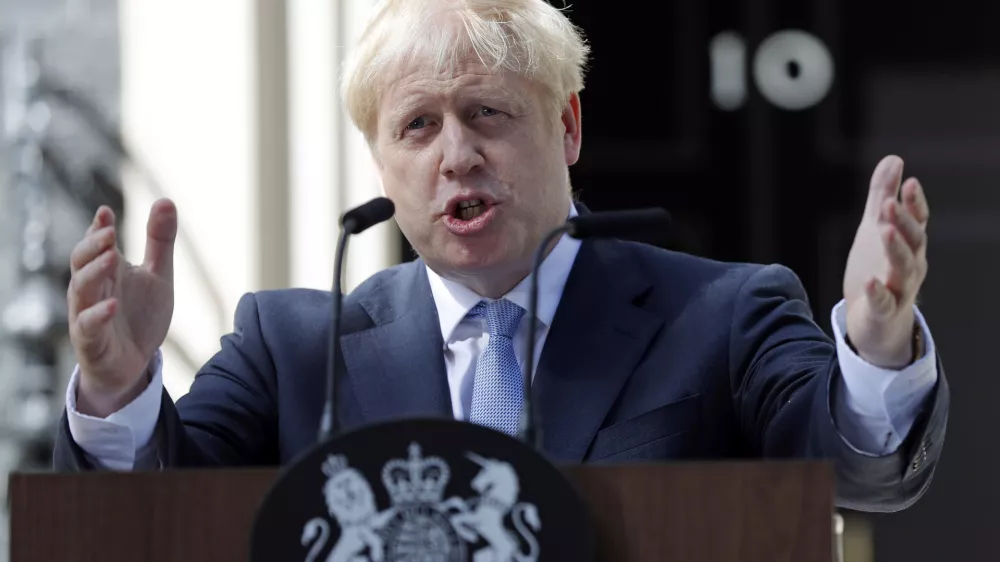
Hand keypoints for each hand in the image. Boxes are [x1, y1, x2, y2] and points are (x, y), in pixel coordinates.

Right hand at [68, 199, 177, 416]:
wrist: (134, 364)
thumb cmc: (139, 315)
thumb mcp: (157, 276)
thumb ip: (160, 241)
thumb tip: (165, 199)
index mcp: (107, 270)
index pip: (96, 244)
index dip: (98, 228)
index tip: (105, 212)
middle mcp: (92, 288)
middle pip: (81, 261)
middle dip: (92, 245)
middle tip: (108, 232)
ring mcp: (87, 314)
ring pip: (80, 289)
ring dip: (94, 272)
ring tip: (112, 257)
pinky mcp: (91, 340)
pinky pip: (87, 325)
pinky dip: (98, 314)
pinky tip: (112, 304)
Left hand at [843, 156, 928, 368]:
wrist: (876, 322)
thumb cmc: (879, 269)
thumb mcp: (877, 229)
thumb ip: (882, 195)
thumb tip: (894, 159)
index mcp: (909, 245)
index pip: (917, 221)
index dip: (914, 203)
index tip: (909, 181)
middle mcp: (910, 265)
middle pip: (913, 241)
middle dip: (903, 222)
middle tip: (889, 202)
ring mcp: (900, 289)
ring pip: (903, 269)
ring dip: (895, 249)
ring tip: (883, 230)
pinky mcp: (884, 311)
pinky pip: (884, 302)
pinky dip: (879, 292)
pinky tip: (870, 282)